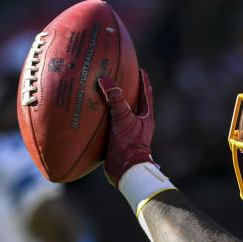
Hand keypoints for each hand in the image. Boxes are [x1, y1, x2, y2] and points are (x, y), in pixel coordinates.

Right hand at [96, 70, 154, 184]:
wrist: (126, 171)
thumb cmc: (129, 144)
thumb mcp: (123, 118)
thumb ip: (116, 99)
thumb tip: (105, 80)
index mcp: (146, 118)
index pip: (146, 95)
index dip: (143, 82)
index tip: (140, 70)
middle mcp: (140, 125)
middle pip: (136, 104)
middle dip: (130, 92)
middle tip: (122, 79)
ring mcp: (130, 134)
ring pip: (124, 116)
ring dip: (116, 106)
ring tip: (106, 95)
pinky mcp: (120, 143)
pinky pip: (112, 126)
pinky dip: (105, 119)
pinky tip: (96, 116)